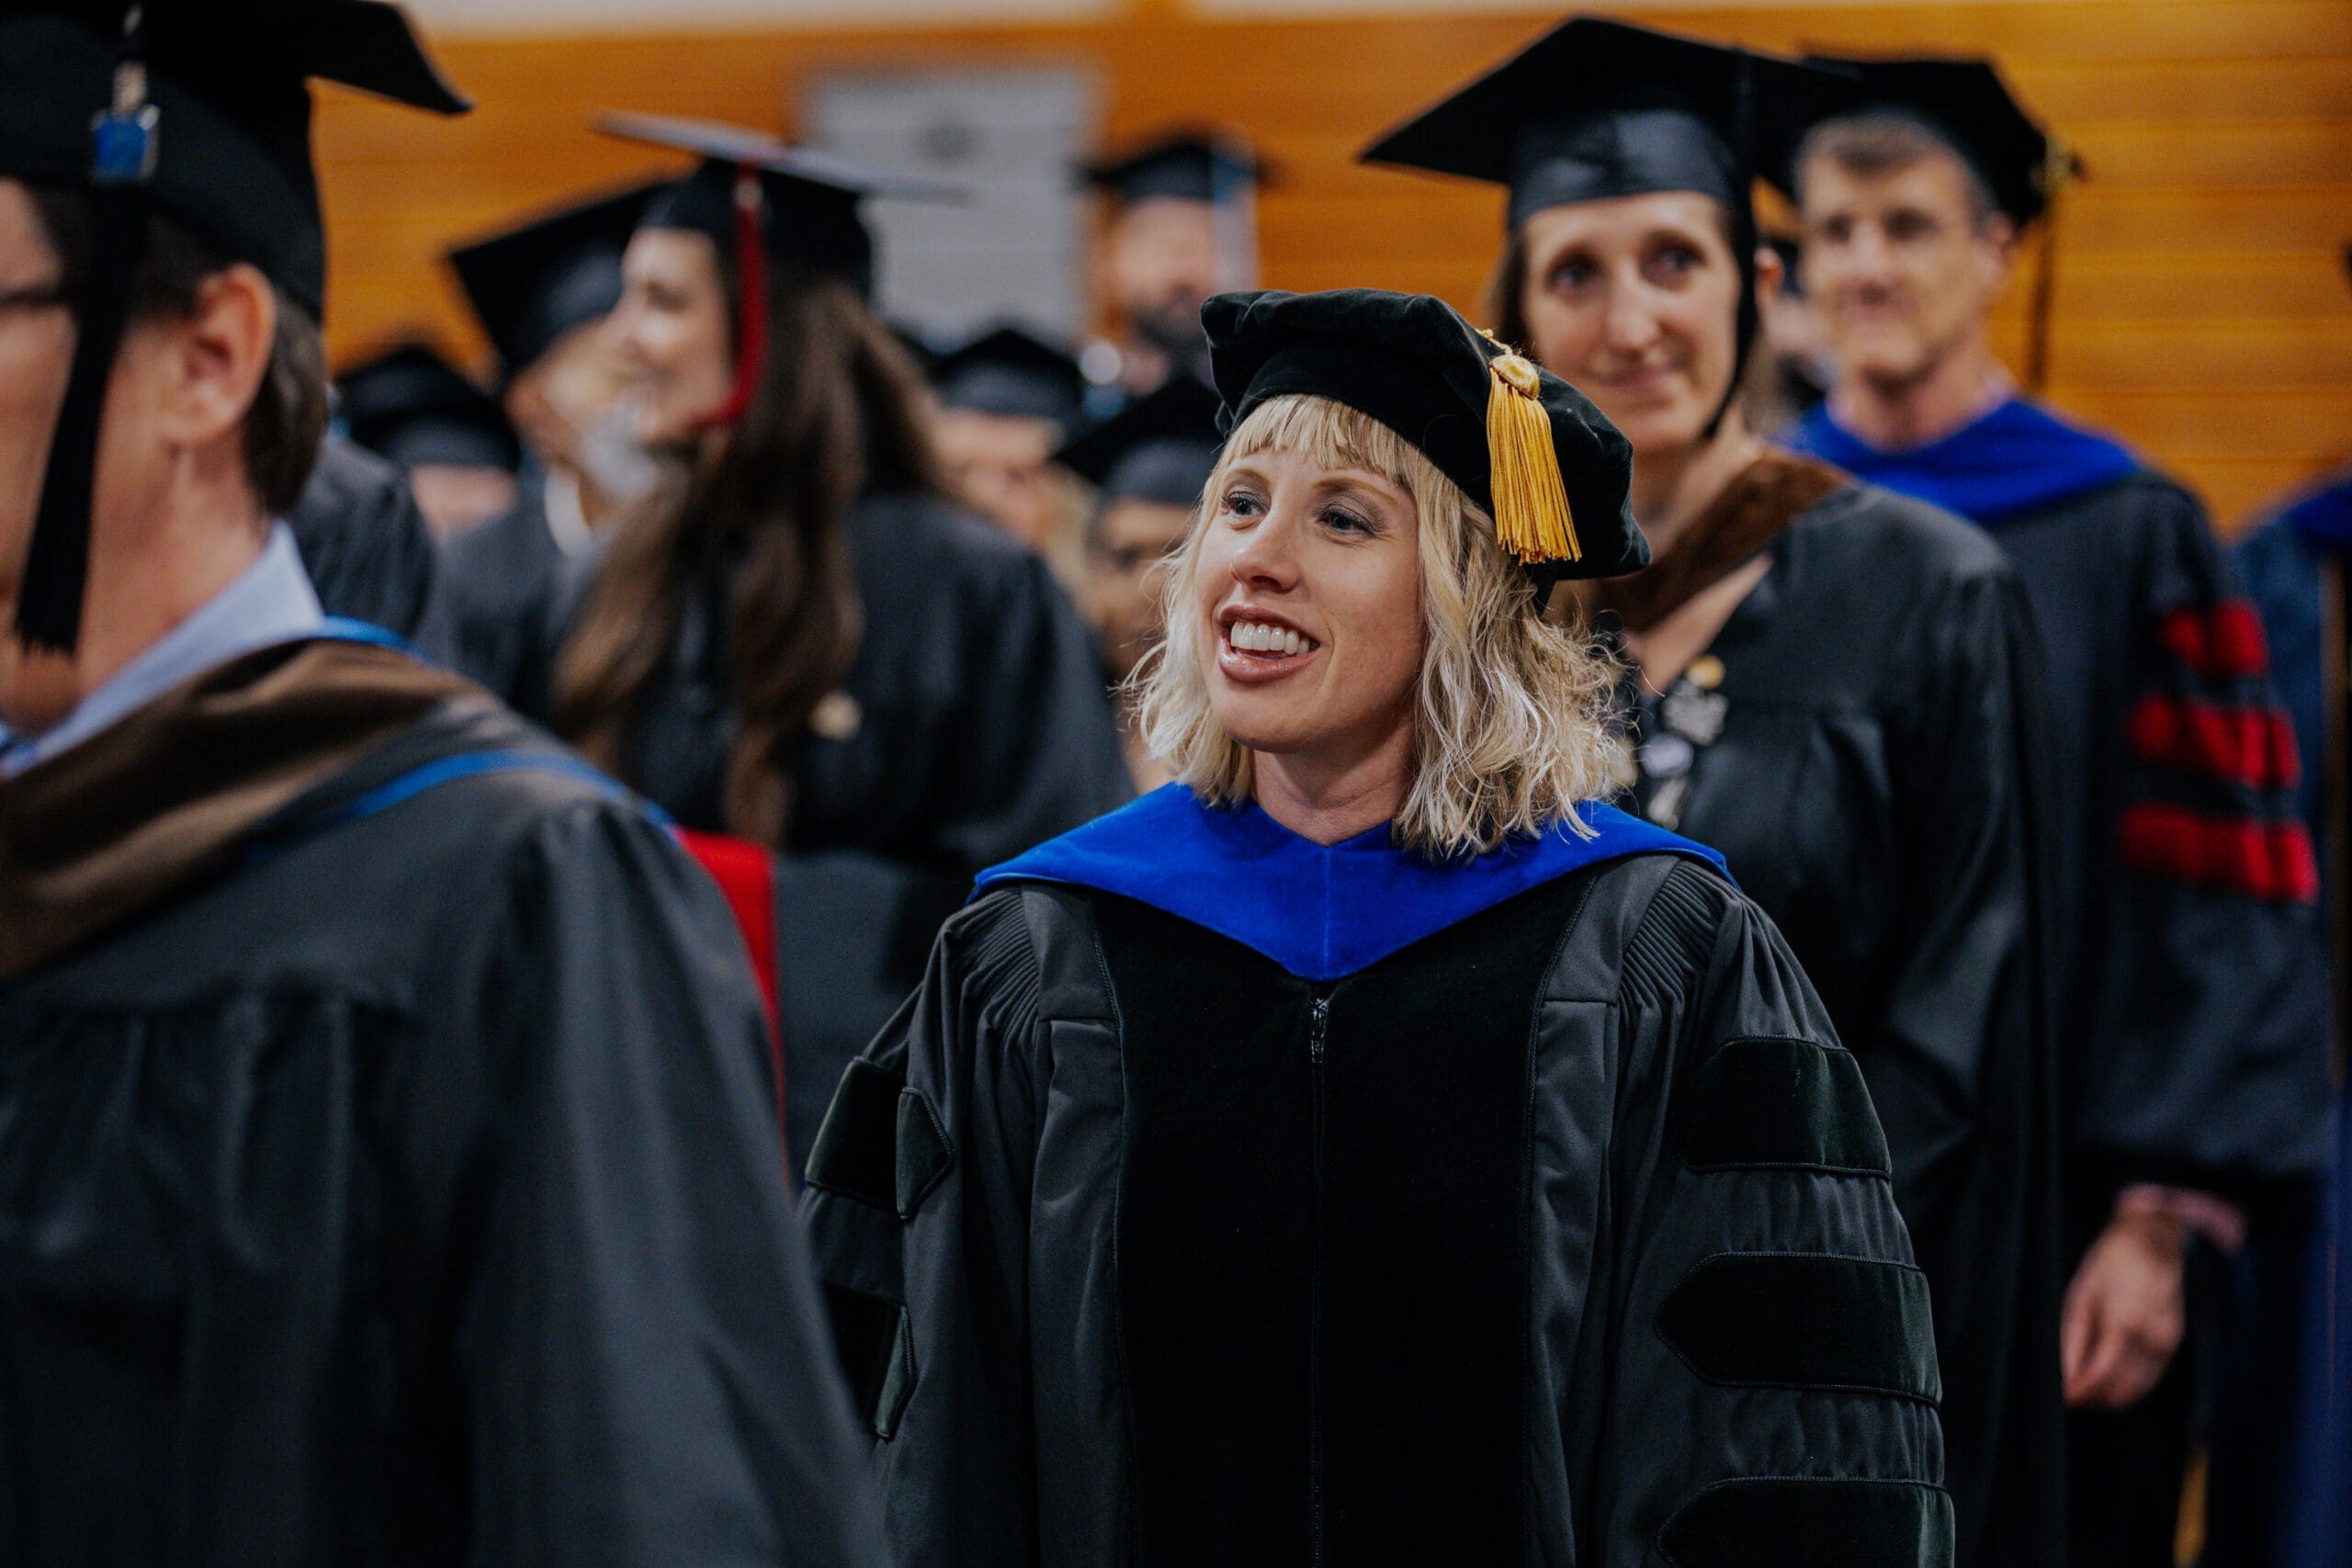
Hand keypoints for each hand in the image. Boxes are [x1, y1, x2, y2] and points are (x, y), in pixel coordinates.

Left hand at [2060, 1208, 2186, 1409]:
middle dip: (2093, 1399)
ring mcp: (2167, 1343)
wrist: (2155, 1242)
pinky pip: (2150, 1377)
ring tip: (2086, 1386)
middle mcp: (2151, 1339)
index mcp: (2124, 1324)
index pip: (2101, 1376)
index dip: (2080, 1392)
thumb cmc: (2112, 1265)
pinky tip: (2109, 1376)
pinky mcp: (2174, 1343)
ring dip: (2111, 1396)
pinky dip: (2129, 1385)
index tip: (2063, 1397)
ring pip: (2138, 1390)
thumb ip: (2073, 1340)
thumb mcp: (2081, 1295)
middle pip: (2121, 1391)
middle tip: (2071, 1394)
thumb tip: (2065, 1377)